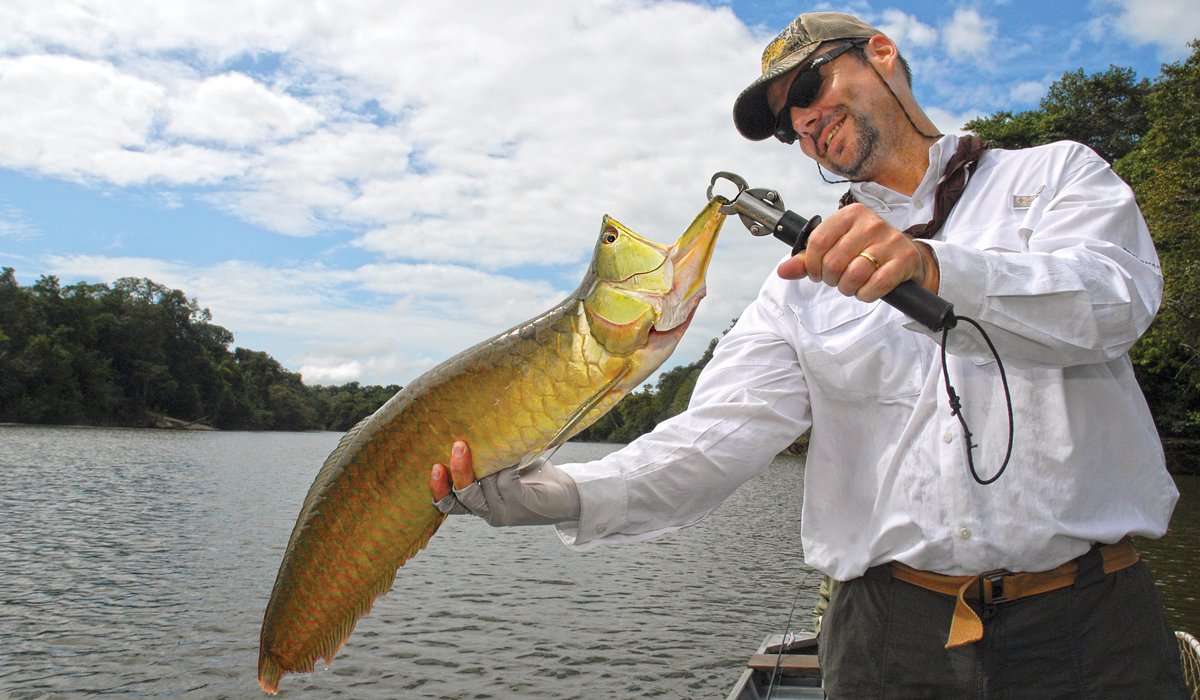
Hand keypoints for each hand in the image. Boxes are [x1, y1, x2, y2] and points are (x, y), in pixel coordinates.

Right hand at [429, 440, 580, 525]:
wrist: (567, 495)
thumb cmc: (532, 477)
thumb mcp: (503, 469)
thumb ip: (487, 460)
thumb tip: (471, 427)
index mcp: (479, 506)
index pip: (449, 504)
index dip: (438, 489)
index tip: (433, 467)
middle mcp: (488, 513)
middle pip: (464, 496)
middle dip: (458, 471)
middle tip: (458, 446)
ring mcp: (505, 512)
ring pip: (486, 486)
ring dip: (487, 462)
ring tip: (491, 439)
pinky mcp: (522, 505)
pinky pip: (506, 481)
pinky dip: (506, 463)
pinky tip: (512, 450)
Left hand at [776, 203, 939, 299]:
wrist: (907, 258)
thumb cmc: (865, 253)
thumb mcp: (836, 250)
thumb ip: (807, 260)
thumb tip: (783, 271)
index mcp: (850, 214)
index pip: (817, 241)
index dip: (812, 265)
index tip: (817, 273)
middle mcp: (871, 223)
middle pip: (833, 262)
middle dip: (831, 279)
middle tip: (839, 280)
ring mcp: (890, 240)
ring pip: (854, 274)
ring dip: (849, 288)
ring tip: (853, 285)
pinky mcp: (904, 259)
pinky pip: (876, 284)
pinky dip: (866, 294)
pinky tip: (868, 289)